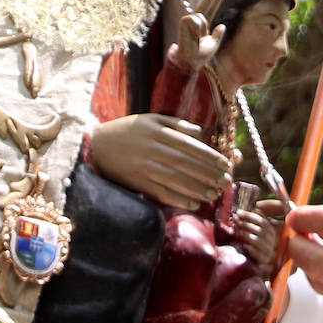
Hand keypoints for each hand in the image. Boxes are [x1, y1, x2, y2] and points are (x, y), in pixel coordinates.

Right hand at [90, 113, 231, 208]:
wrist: (96, 146)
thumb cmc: (127, 130)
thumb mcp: (150, 119)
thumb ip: (176, 124)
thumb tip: (199, 132)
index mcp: (158, 132)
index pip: (189, 145)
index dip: (209, 155)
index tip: (225, 164)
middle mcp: (153, 149)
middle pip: (186, 163)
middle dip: (209, 173)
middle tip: (226, 181)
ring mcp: (145, 167)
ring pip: (176, 179)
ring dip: (198, 188)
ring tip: (215, 194)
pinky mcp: (137, 182)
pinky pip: (161, 192)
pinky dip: (179, 198)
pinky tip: (194, 203)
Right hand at [175, 10, 225, 71]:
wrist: (192, 60)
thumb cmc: (201, 55)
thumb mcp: (214, 44)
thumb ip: (218, 35)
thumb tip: (222, 25)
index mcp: (203, 27)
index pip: (210, 12)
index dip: (215, 4)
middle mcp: (196, 22)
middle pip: (204, 6)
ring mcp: (189, 21)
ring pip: (201, 16)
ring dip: (202, 27)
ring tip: (197, 37)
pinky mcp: (184, 21)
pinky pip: (196, 19)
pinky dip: (197, 28)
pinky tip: (193, 36)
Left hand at [235, 209, 277, 274]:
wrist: (262, 267)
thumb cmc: (258, 246)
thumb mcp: (260, 232)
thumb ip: (259, 220)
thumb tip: (255, 208)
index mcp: (272, 232)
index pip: (263, 221)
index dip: (250, 216)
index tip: (239, 213)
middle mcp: (273, 242)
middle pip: (260, 230)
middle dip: (246, 223)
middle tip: (235, 219)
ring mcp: (270, 252)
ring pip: (258, 240)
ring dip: (245, 234)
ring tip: (236, 230)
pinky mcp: (265, 262)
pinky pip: (258, 254)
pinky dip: (250, 248)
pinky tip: (243, 245)